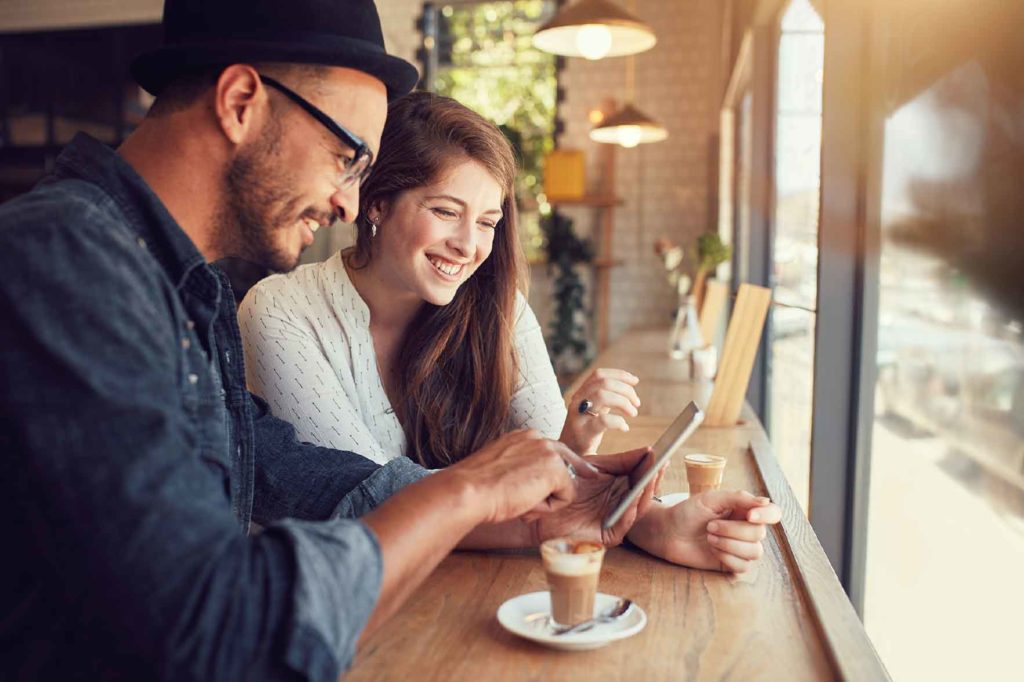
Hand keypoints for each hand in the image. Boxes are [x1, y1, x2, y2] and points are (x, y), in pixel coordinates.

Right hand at [447, 429, 583, 524]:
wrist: (469, 490)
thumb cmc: (475, 486)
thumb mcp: (499, 468)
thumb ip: (518, 467)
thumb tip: (529, 481)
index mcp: (522, 436)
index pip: (552, 449)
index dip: (564, 464)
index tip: (585, 468)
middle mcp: (537, 438)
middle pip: (568, 459)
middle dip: (581, 471)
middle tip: (596, 477)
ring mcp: (548, 452)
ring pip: (563, 483)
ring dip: (546, 499)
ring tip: (520, 502)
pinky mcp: (556, 470)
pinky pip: (565, 497)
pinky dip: (547, 508)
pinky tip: (526, 504)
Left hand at [526, 447, 665, 546]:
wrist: (541, 504)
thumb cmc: (565, 484)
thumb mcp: (596, 467)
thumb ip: (621, 460)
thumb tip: (648, 450)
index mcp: (619, 487)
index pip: (640, 477)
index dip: (650, 466)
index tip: (659, 453)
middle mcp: (621, 504)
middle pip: (643, 492)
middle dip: (652, 478)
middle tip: (660, 464)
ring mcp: (616, 520)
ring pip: (638, 507)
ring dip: (645, 493)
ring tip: (651, 478)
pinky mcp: (608, 535)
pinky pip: (624, 523)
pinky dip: (630, 511)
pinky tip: (633, 499)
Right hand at [560, 368, 640, 454]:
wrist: (569, 454)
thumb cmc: (586, 431)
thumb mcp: (594, 409)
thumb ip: (607, 396)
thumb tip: (631, 383)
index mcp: (581, 393)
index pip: (599, 374)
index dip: (619, 374)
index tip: (635, 381)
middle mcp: (578, 401)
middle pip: (603, 383)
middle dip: (626, 390)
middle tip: (637, 403)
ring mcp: (579, 416)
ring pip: (601, 396)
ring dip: (624, 402)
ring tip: (633, 413)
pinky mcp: (583, 432)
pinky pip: (603, 420)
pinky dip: (619, 422)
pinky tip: (624, 428)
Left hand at [627, 490, 781, 573]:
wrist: (668, 532)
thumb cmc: (688, 512)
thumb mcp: (711, 499)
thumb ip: (738, 498)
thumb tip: (764, 501)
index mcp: (744, 510)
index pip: (772, 513)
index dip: (766, 515)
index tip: (749, 515)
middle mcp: (746, 529)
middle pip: (760, 534)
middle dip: (732, 530)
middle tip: (709, 526)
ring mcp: (740, 547)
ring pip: (754, 552)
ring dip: (729, 544)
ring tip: (709, 538)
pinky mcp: (732, 564)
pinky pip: (744, 566)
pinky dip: (727, 558)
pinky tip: (713, 551)